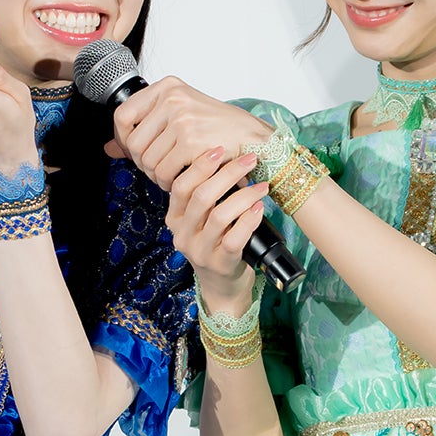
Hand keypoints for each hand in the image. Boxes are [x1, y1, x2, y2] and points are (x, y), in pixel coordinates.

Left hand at [107, 77, 272, 189]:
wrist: (254, 138)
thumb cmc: (218, 128)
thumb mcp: (179, 117)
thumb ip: (143, 130)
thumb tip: (108, 149)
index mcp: (167, 87)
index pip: (123, 115)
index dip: (122, 139)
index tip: (134, 152)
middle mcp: (173, 98)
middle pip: (133, 143)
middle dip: (143, 164)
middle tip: (159, 168)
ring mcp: (182, 118)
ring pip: (147, 161)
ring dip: (157, 176)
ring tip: (172, 174)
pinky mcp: (192, 141)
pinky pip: (164, 172)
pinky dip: (169, 183)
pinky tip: (182, 178)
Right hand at [166, 146, 268, 310]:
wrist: (222, 286)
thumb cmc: (217, 243)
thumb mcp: (203, 219)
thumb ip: (208, 195)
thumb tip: (232, 158)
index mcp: (174, 218)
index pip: (181, 186)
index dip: (201, 165)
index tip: (221, 149)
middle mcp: (183, 234)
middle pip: (201, 196)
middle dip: (228, 173)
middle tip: (249, 159)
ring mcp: (199, 251)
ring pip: (219, 215)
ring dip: (244, 196)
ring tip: (261, 186)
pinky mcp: (219, 264)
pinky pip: (234, 238)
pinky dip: (249, 220)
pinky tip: (259, 209)